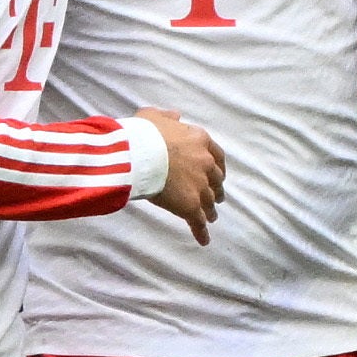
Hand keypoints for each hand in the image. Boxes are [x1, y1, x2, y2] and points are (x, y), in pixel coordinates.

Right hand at [135, 106, 225, 246]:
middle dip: (215, 188)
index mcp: (199, 140)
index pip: (217, 155)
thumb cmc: (144, 133)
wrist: (139, 154)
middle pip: (216, 180)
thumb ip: (167, 117)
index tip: (217, 173)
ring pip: (209, 202)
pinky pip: (198, 221)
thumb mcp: (154, 116)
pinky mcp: (190, 205)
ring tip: (209, 218)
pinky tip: (203, 240)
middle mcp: (205, 163)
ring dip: (210, 210)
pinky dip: (201, 231)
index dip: (217, 166)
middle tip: (215, 196)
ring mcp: (199, 186)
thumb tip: (176, 116)